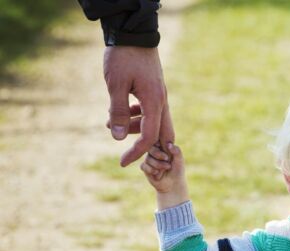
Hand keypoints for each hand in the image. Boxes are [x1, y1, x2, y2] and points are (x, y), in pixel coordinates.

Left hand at [103, 46, 174, 166]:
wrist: (134, 35)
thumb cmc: (123, 58)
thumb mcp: (115, 85)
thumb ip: (118, 112)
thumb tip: (119, 139)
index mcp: (154, 103)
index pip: (149, 137)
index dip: (136, 152)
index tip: (122, 162)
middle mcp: (162, 102)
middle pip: (162, 135)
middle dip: (147, 148)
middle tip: (129, 155)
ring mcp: (160, 97)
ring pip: (155, 124)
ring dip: (136, 129)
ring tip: (112, 123)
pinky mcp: (156, 92)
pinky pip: (152, 112)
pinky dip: (138, 118)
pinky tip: (122, 111)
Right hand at [141, 142, 185, 195]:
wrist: (173, 184)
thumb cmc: (177, 170)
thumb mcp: (179, 160)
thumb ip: (176, 151)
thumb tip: (169, 144)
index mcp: (162, 147)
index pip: (156, 140)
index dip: (159, 144)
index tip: (165, 149)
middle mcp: (154, 152)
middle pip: (150, 148)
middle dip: (158, 154)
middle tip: (167, 159)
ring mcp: (148, 159)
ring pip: (148, 159)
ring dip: (158, 165)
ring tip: (166, 168)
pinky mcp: (145, 167)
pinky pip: (144, 166)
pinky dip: (151, 170)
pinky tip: (158, 174)